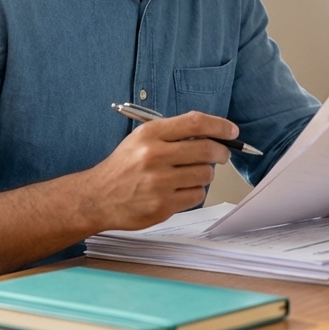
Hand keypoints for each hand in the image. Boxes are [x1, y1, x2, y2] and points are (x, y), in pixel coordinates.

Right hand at [84, 111, 233, 230]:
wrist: (97, 197)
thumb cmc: (123, 167)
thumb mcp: (142, 139)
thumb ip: (174, 134)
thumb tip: (213, 134)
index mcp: (150, 134)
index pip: (195, 123)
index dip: (220, 126)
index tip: (232, 132)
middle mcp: (154, 156)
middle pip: (207, 149)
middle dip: (221, 152)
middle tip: (221, 155)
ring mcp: (159, 183)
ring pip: (206, 175)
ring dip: (204, 175)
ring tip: (188, 175)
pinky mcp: (162, 206)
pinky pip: (197, 196)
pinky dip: (194, 193)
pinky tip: (179, 190)